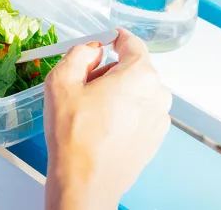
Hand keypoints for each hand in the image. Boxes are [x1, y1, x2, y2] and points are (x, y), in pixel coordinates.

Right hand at [43, 29, 171, 209]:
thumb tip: (91, 50)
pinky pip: (139, 112)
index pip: (132, 43)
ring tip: (90, 111)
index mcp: (139, 75)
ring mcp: (159, 118)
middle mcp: (157, 94)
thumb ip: (78, 54)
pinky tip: (101, 126)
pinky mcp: (155, 138)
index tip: (103, 40)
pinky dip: (123, 112)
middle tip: (84, 86)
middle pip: (133, 68)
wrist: (85, 181)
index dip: (114, 38)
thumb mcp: (61, 81)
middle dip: (110, 70)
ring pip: (136, 90)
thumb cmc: (74, 133)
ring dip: (116, 92)